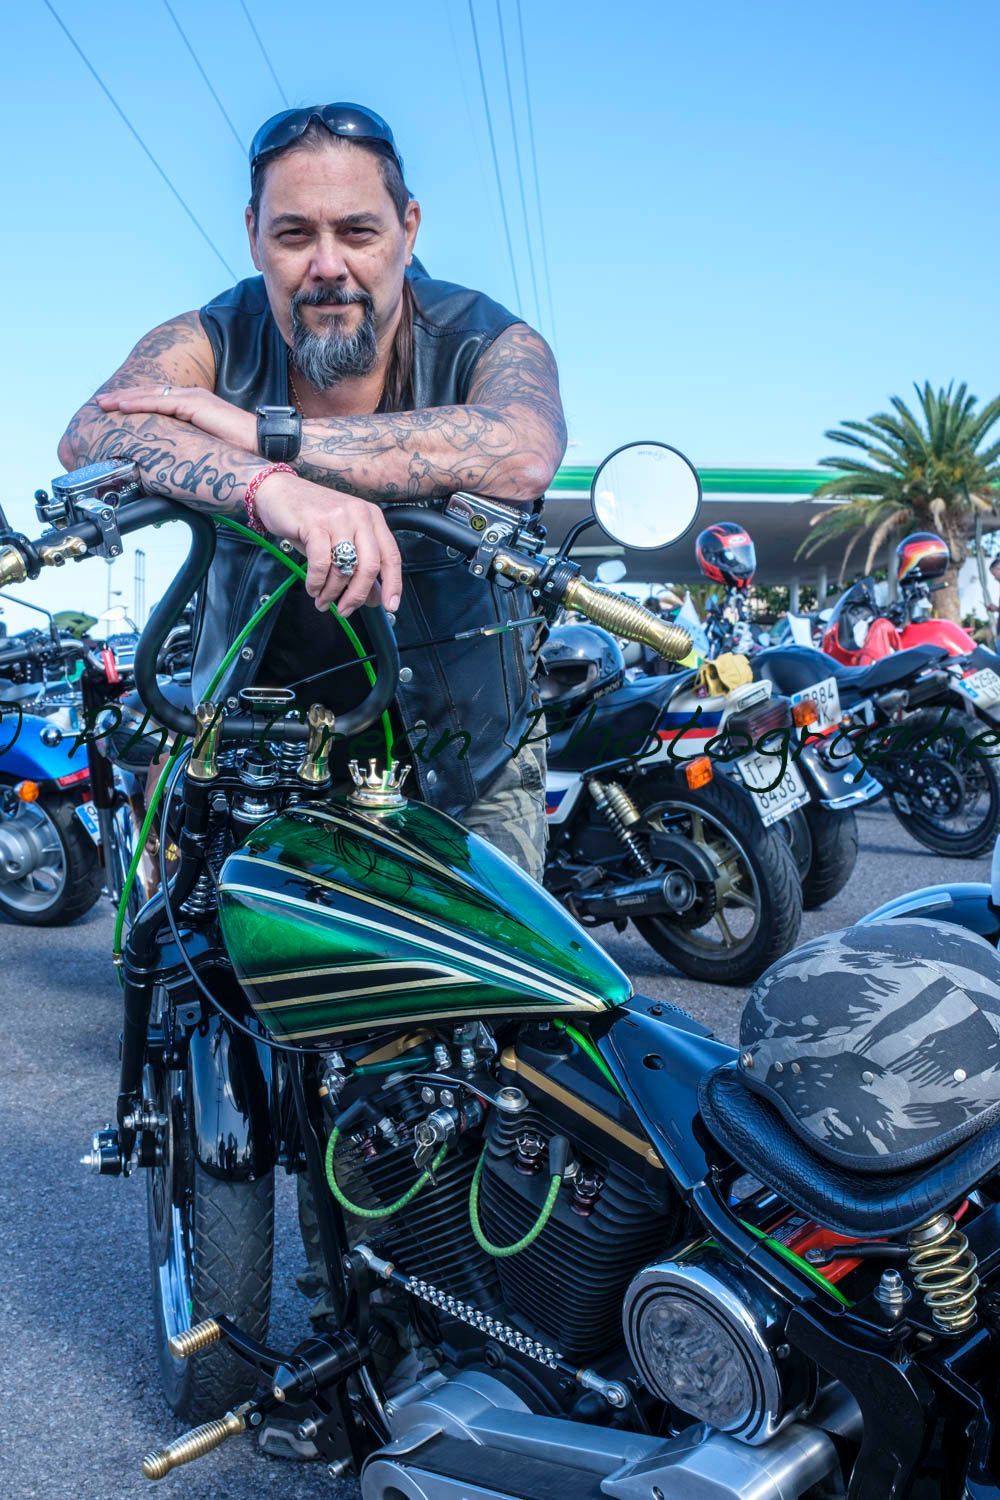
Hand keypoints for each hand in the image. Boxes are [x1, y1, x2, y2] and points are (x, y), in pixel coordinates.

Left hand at [96, 386, 256, 450]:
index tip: (117, 408)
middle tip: (102, 402)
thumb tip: (174, 463)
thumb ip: (189, 447)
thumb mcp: (207, 447)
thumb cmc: (241, 451)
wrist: (263, 444)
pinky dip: (138, 403)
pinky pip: (159, 401)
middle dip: (124, 397)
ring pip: (150, 394)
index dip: (137, 403)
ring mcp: (193, 398)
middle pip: (150, 393)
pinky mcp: (194, 404)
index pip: (160, 400)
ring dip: (125, 398)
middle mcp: (192, 397)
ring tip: (105, 403)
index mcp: (195, 405)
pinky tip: (122, 406)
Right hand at [254, 471, 401, 616]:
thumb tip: (373, 598)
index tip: (391, 606)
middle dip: (357, 595)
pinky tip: (312, 587)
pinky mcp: (315, 523)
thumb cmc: (311, 518)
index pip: (391, 556)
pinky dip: (317, 582)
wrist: (278, 491)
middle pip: (370, 566)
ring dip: (332, 592)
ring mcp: (338, 518)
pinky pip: (322, 563)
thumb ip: (359, 566)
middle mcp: (360, 515)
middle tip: (345, 610)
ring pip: (345, 568)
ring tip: (322, 601)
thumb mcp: (341, 540)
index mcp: (372, 518)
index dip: (393, 584)